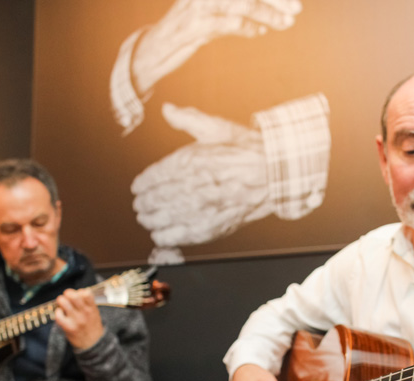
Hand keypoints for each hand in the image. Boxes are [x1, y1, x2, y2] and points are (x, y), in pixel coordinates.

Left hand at [54, 288, 104, 350]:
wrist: (92, 343)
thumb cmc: (91, 325)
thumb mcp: (94, 313)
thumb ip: (88, 303)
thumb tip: (77, 292)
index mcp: (92, 308)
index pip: (85, 293)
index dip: (79, 292)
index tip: (78, 295)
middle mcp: (84, 313)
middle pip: (73, 296)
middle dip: (68, 293)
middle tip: (67, 297)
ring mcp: (76, 320)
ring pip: (63, 302)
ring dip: (61, 301)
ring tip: (62, 304)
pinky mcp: (68, 327)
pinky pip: (58, 315)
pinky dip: (57, 312)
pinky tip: (61, 314)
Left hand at [132, 103, 273, 249]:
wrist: (275, 174)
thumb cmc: (247, 151)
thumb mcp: (217, 128)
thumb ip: (188, 119)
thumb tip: (167, 109)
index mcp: (190, 161)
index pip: (153, 177)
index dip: (141, 185)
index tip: (138, 188)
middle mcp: (192, 185)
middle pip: (154, 199)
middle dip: (144, 204)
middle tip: (141, 205)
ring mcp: (201, 208)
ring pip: (163, 219)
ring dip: (150, 220)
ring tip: (147, 219)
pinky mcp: (212, 227)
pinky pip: (179, 236)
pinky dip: (165, 237)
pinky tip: (160, 235)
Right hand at [134, 0, 301, 91]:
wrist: (155, 50)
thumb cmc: (187, 31)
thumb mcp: (215, 17)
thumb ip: (238, 14)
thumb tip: (266, 20)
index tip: (292, 2)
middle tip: (296, 9)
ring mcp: (198, 6)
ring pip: (241, 2)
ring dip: (267, 13)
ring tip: (286, 23)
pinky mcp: (194, 26)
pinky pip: (227, 23)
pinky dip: (247, 28)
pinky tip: (259, 32)